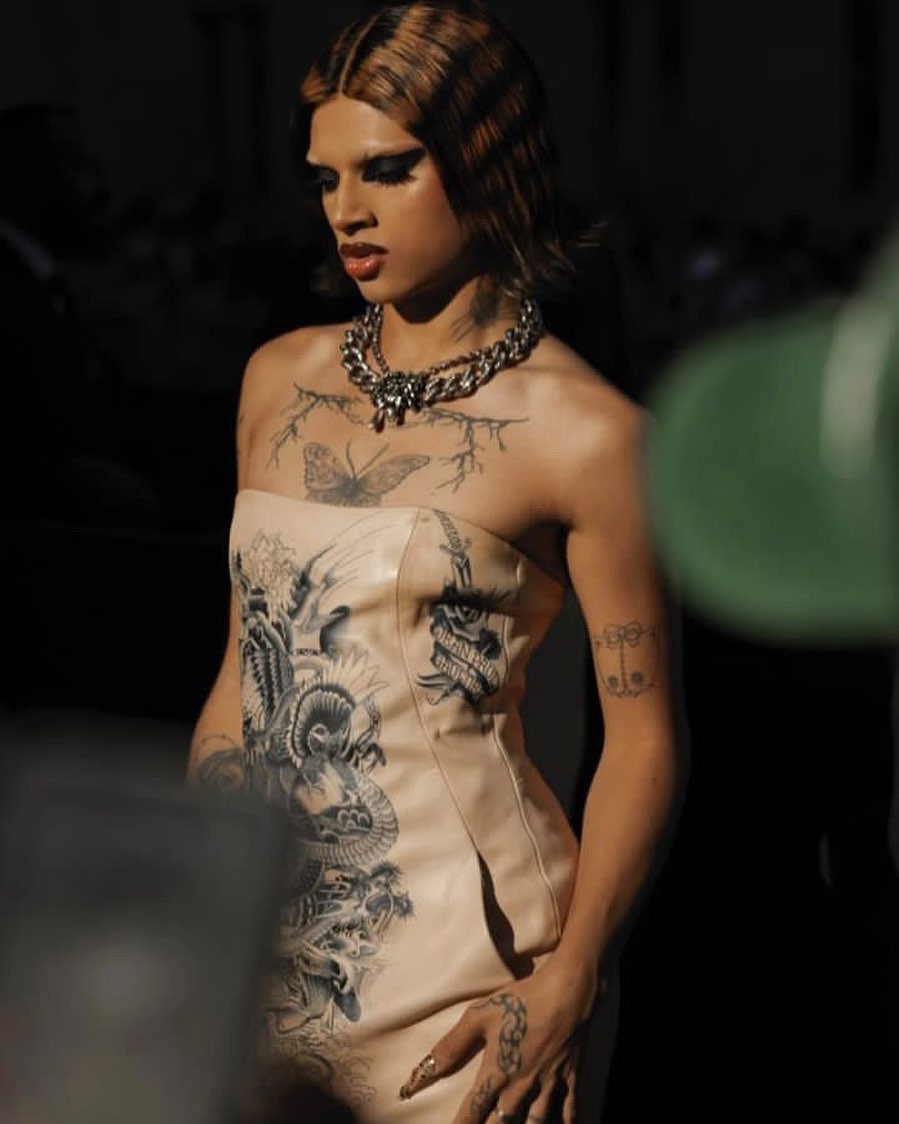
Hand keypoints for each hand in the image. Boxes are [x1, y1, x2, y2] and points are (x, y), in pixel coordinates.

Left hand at [398, 959, 603, 1122]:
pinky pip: (568, 1106)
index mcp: (497, 1074)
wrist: (568, 992)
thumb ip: (452, 1045)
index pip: (473, 1111)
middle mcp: (521, 1086)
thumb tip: (424, 1070)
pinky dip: (566, 1118)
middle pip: (503, 1123)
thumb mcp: (479, 1016)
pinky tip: (565, 1123)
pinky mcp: (569, 1074)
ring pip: (536, 1122)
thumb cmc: (521, 1001)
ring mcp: (548, 1083)